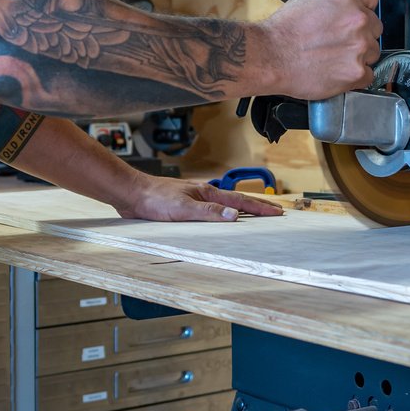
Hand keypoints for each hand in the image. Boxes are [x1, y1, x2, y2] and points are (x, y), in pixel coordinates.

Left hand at [111, 175, 285, 221]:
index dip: (259, 208)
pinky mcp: (184, 205)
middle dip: (256, 207)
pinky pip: (211, 210)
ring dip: (241, 209)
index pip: (240, 201)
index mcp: (207, 193)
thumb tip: (235, 215)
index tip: (277, 212)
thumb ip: (209, 212)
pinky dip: (223, 213)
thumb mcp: (183, 208)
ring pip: (224, 204)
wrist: (132, 193)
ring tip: (254, 214)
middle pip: (236, 200)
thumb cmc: (154, 198)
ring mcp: (194, 198)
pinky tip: (221, 218)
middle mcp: (204, 194)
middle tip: (274, 212)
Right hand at [256, 0, 382, 99]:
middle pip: (375, 26)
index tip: (362, 10)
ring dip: (359, 56)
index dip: (366, 3)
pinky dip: (356, 77)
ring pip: (373, 52)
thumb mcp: (308, 0)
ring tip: (335, 59)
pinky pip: (369, 75)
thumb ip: (334, 2)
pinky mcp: (357, 73)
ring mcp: (360, 47)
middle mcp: (358, 19)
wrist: (270, 56)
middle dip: (361, 33)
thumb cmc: (282, 30)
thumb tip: (342, 8)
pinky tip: (338, 73)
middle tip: (340, 41)